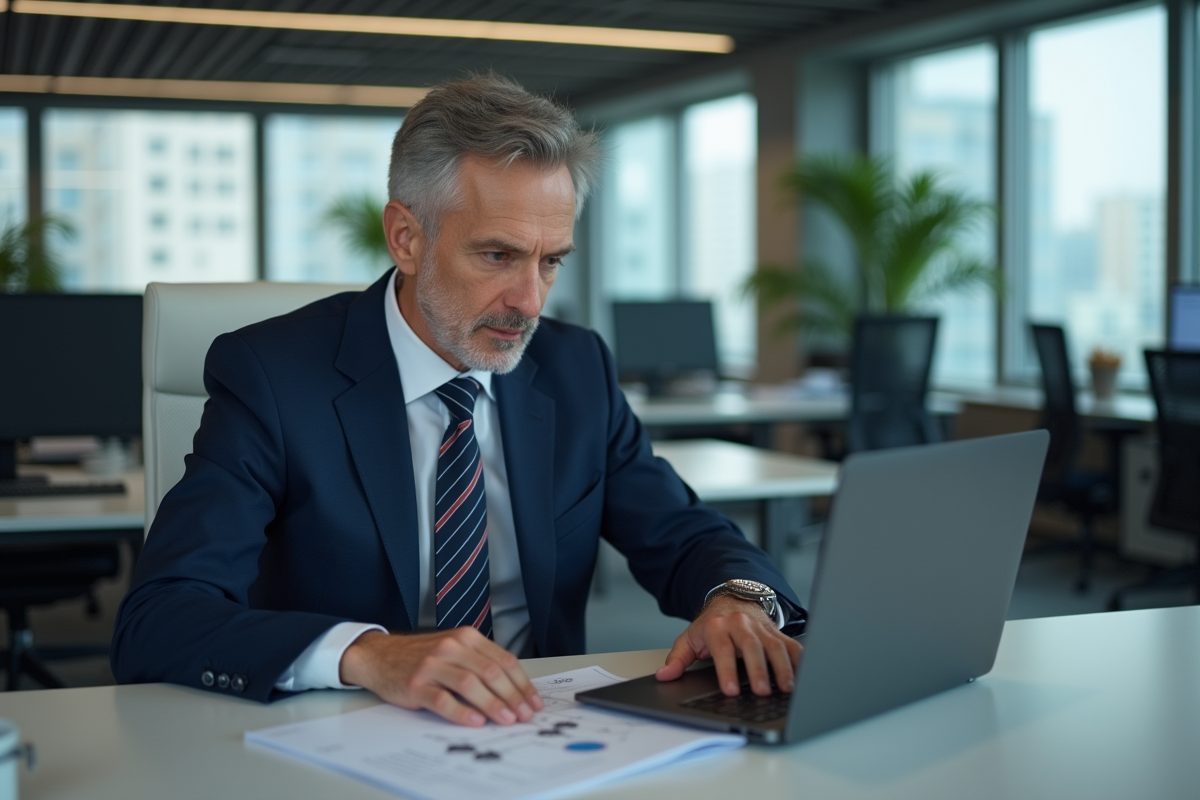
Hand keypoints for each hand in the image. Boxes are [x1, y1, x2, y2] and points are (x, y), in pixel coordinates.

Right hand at [339, 628, 543, 726]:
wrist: (380, 656)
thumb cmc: (423, 657)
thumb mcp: (454, 650)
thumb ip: (480, 663)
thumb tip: (514, 692)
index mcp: (466, 637)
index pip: (503, 660)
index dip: (522, 684)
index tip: (533, 702)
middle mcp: (451, 647)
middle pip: (491, 672)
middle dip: (512, 696)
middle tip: (524, 715)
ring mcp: (432, 665)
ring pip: (470, 684)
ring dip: (492, 704)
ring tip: (506, 720)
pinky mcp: (415, 684)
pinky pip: (442, 699)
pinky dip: (461, 712)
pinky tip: (475, 721)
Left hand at [655, 595, 801, 696]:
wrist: (732, 599)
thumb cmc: (711, 624)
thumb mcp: (690, 638)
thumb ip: (677, 658)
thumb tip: (664, 676)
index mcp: (717, 627)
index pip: (722, 649)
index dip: (726, 670)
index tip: (730, 691)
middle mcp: (741, 625)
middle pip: (751, 646)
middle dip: (758, 670)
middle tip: (762, 691)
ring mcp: (761, 627)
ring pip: (775, 645)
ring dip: (782, 667)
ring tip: (786, 688)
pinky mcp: (777, 631)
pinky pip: (791, 644)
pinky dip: (799, 660)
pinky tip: (803, 676)